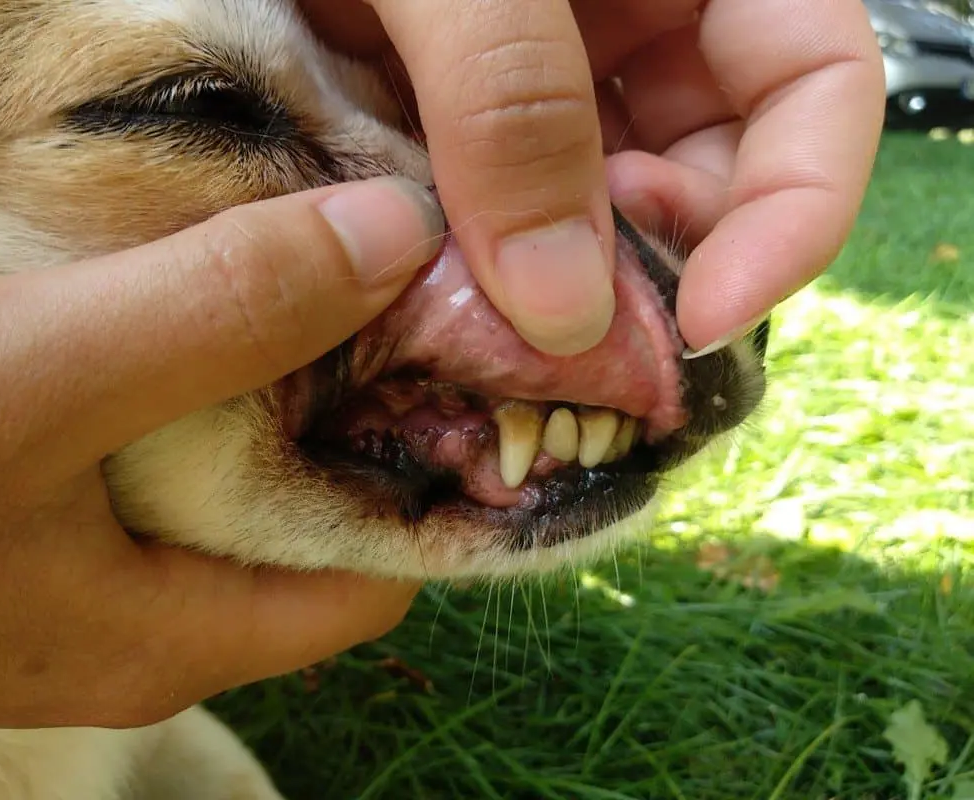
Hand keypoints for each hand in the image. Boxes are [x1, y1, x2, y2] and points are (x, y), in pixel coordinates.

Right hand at [0, 176, 442, 728]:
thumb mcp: (41, 383)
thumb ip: (223, 318)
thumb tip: (398, 240)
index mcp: (177, 633)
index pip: (377, 573)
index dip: (433, 474)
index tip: (464, 359)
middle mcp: (142, 613)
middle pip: (307, 510)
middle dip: (354, 401)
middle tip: (398, 282)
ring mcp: (78, 562)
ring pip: (226, 464)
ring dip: (265, 368)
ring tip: (315, 263)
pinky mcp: (24, 505)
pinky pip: (146, 435)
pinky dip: (182, 363)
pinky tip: (190, 288)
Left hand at [300, 0, 884, 356]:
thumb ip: (510, 101)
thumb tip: (566, 310)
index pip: (818, 86)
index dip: (794, 212)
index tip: (708, 317)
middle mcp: (643, 29)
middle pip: (716, 174)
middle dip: (660, 266)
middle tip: (571, 325)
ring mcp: (558, 85)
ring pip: (612, 215)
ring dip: (571, 285)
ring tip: (498, 315)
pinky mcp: (474, 130)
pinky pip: (516, 219)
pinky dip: (494, 273)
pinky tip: (448, 297)